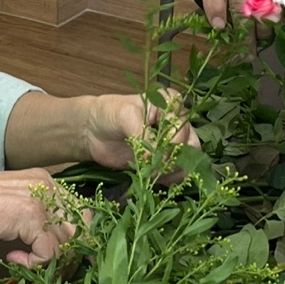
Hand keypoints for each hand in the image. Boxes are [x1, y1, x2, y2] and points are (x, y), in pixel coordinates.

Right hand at [0, 169, 73, 268]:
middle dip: (70, 252)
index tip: (66, 256)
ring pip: (67, 243)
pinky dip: (34, 264)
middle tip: (50, 268)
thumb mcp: (13, 204)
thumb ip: (35, 215)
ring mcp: (42, 201)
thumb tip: (52, 243)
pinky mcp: (32, 218)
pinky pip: (49, 253)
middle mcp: (48, 187)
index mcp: (44, 181)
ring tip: (27, 264)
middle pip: (80, 226)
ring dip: (50, 261)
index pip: (79, 210)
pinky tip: (13, 258)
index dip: (76, 236)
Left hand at [82, 91, 198, 169]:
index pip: (182, 126)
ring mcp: (171, 142)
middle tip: (156, 168)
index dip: (172, 143)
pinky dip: (169, 179)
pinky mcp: (163, 160)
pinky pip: (176, 173)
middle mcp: (175, 122)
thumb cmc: (109, 114)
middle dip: (175, 160)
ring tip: (152, 174)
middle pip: (191, 145)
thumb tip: (153, 157)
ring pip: (187, 161)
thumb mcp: (125, 116)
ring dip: (173, 171)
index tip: (154, 154)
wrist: (93, 130)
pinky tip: (154, 179)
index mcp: (169, 104)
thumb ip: (142, 134)